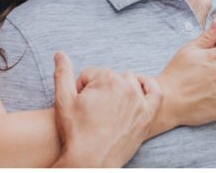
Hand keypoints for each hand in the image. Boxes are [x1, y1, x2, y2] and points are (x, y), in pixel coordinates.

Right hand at [52, 51, 160, 167]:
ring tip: (108, 108)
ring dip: (120, 89)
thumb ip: (62, 73)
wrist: (90, 162)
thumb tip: (59, 53)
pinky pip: (155, 91)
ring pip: (129, 82)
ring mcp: (139, 99)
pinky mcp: (148, 114)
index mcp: (106, 78)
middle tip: (92, 110)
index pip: (92, 74)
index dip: (82, 89)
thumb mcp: (63, 101)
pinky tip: (138, 92)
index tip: (79, 105)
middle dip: (100, 89)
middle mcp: (126, 85)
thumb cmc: (75, 132)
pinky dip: (148, 87)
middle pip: (110, 77)